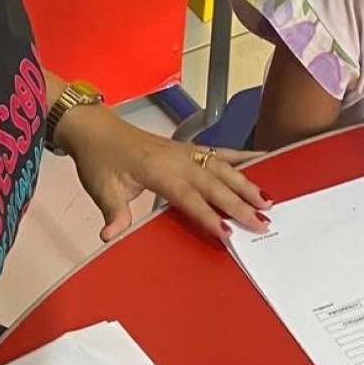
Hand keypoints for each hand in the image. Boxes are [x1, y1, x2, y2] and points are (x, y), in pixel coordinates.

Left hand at [59, 105, 269, 244]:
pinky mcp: (188, 148)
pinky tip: (262, 159)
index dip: (208, 215)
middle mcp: (176, 158)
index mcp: (157, 169)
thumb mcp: (101, 188)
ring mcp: (184, 151)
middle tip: (261, 222)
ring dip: (246, 183)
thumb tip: (112, 236)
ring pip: (222, 167)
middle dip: (239, 204)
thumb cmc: (99, 158)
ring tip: (268, 200)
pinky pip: (220, 152)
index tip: (227, 232)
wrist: (95, 129)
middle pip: (213, 184)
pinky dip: (242, 157)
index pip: (188, 197)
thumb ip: (113, 213)